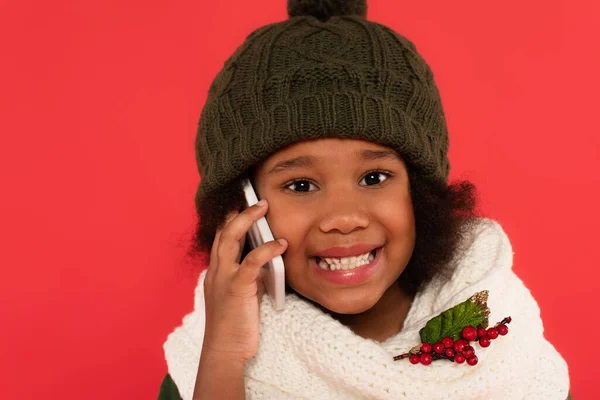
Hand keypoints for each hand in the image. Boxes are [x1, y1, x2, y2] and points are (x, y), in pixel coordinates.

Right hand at [201, 199, 287, 362]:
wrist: (225, 350)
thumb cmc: (234, 325)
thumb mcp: (241, 293)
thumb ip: (248, 274)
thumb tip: (267, 259)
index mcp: (216, 271)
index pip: (220, 237)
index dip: (231, 219)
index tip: (243, 204)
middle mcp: (216, 270)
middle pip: (222, 231)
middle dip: (239, 212)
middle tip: (258, 200)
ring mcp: (224, 278)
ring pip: (229, 238)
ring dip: (247, 219)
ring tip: (264, 208)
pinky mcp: (237, 288)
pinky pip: (251, 262)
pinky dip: (267, 250)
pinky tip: (281, 244)